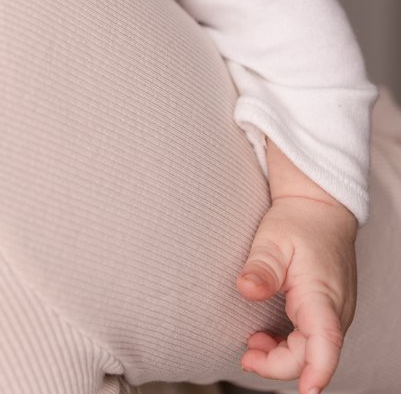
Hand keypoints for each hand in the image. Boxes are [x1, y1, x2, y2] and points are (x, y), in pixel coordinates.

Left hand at [237, 144, 356, 393]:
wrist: (320, 207)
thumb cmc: (300, 222)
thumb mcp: (273, 239)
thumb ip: (261, 268)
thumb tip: (246, 289)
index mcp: (322, 295)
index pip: (325, 342)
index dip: (316, 371)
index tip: (306, 391)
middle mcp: (336, 310)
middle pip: (313, 355)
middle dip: (280, 365)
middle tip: (247, 356)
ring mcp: (334, 313)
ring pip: (313, 351)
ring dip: (283, 356)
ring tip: (252, 346)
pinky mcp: (327, 311)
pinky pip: (313, 341)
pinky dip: (290, 346)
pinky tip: (267, 337)